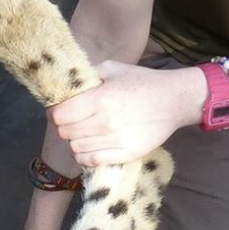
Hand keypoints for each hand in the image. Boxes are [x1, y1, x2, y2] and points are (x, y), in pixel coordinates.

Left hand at [52, 60, 202, 166]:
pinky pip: (91, 161)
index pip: (59, 115)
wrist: (174, 100)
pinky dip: (84, 156)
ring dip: (75, 141)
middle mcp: (106, 121)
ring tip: (84, 133)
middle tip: (73, 121)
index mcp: (100, 98)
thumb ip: (87, 75)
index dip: (54, 113)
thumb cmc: (142, 82)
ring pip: (75, 148)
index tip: (59, 110)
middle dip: (65, 126)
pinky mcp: (127, 154)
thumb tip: (63, 84)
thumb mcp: (113, 68)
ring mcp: (117, 140)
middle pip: (65, 133)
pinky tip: (90, 147)